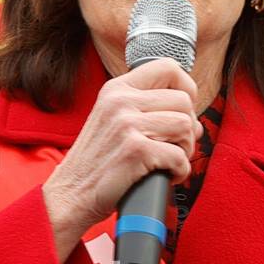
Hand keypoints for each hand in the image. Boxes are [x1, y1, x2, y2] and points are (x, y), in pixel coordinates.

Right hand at [42, 57, 201, 257]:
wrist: (69, 195)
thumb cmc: (96, 164)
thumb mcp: (112, 121)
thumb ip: (144, 110)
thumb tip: (194, 119)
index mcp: (116, 89)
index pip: (168, 67)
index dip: (187, 88)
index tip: (184, 111)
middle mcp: (121, 101)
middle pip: (184, 101)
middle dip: (188, 127)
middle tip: (175, 146)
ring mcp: (127, 124)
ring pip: (185, 126)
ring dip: (185, 150)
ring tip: (169, 162)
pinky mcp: (135, 151)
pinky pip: (179, 156)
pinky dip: (180, 171)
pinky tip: (167, 176)